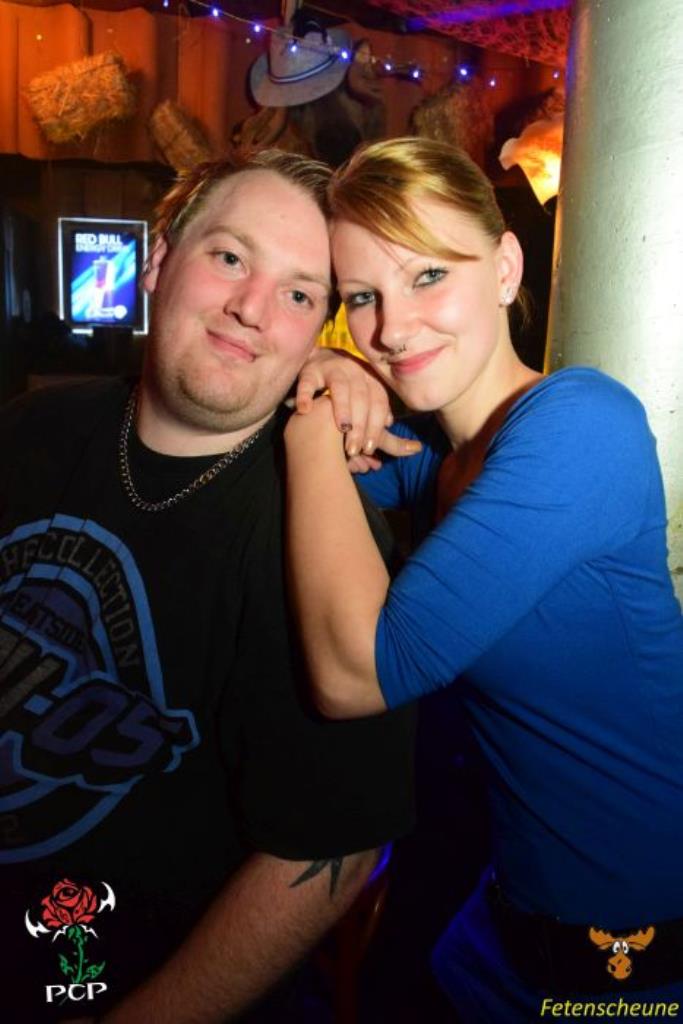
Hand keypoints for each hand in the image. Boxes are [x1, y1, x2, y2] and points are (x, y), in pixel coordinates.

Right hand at [295, 349, 419, 461]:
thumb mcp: (364, 398)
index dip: (376, 425)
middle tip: (354, 449)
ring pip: (340, 387)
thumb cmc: (346, 388)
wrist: (319, 359)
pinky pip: (307, 382)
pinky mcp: (310, 369)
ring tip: (342, 429)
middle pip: (362, 397)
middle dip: (360, 424)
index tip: (370, 448)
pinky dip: (306, 395)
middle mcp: (355, 371)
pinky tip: (305, 411)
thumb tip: (390, 427)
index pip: (379, 402)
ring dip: (342, 409)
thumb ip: (377, 416)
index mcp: (371, 379)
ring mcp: (332, 368)